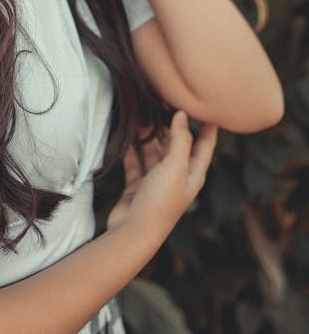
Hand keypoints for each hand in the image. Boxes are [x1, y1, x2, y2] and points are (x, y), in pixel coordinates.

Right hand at [107, 111, 216, 240]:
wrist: (134, 232)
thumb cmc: (159, 202)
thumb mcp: (174, 167)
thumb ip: (179, 140)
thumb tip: (181, 115)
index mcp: (193, 174)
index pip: (205, 144)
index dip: (208, 126)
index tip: (205, 105)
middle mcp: (177, 176)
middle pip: (177, 145)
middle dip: (171, 125)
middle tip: (162, 102)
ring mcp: (157, 181)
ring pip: (155, 151)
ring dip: (149, 135)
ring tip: (141, 114)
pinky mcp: (138, 185)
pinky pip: (136, 161)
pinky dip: (131, 149)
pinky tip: (125, 134)